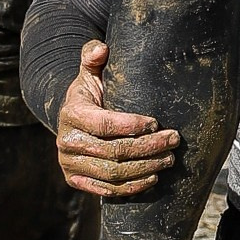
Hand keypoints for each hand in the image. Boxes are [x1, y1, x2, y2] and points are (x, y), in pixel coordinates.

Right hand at [57, 37, 180, 197]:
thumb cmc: (89, 93)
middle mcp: (66, 142)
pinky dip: (132, 187)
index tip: (157, 122)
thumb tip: (101, 49)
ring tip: (169, 159)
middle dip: (148, 147)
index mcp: (71, 114)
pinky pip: (106, 190)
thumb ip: (93, 56)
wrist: (71, 119)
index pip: (105, 124)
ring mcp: (70, 164)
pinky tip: (152, 178)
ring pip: (113, 173)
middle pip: (113, 151)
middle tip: (173, 141)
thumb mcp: (89, 72)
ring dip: (145, 168)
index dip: (133, 125)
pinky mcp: (76, 180)